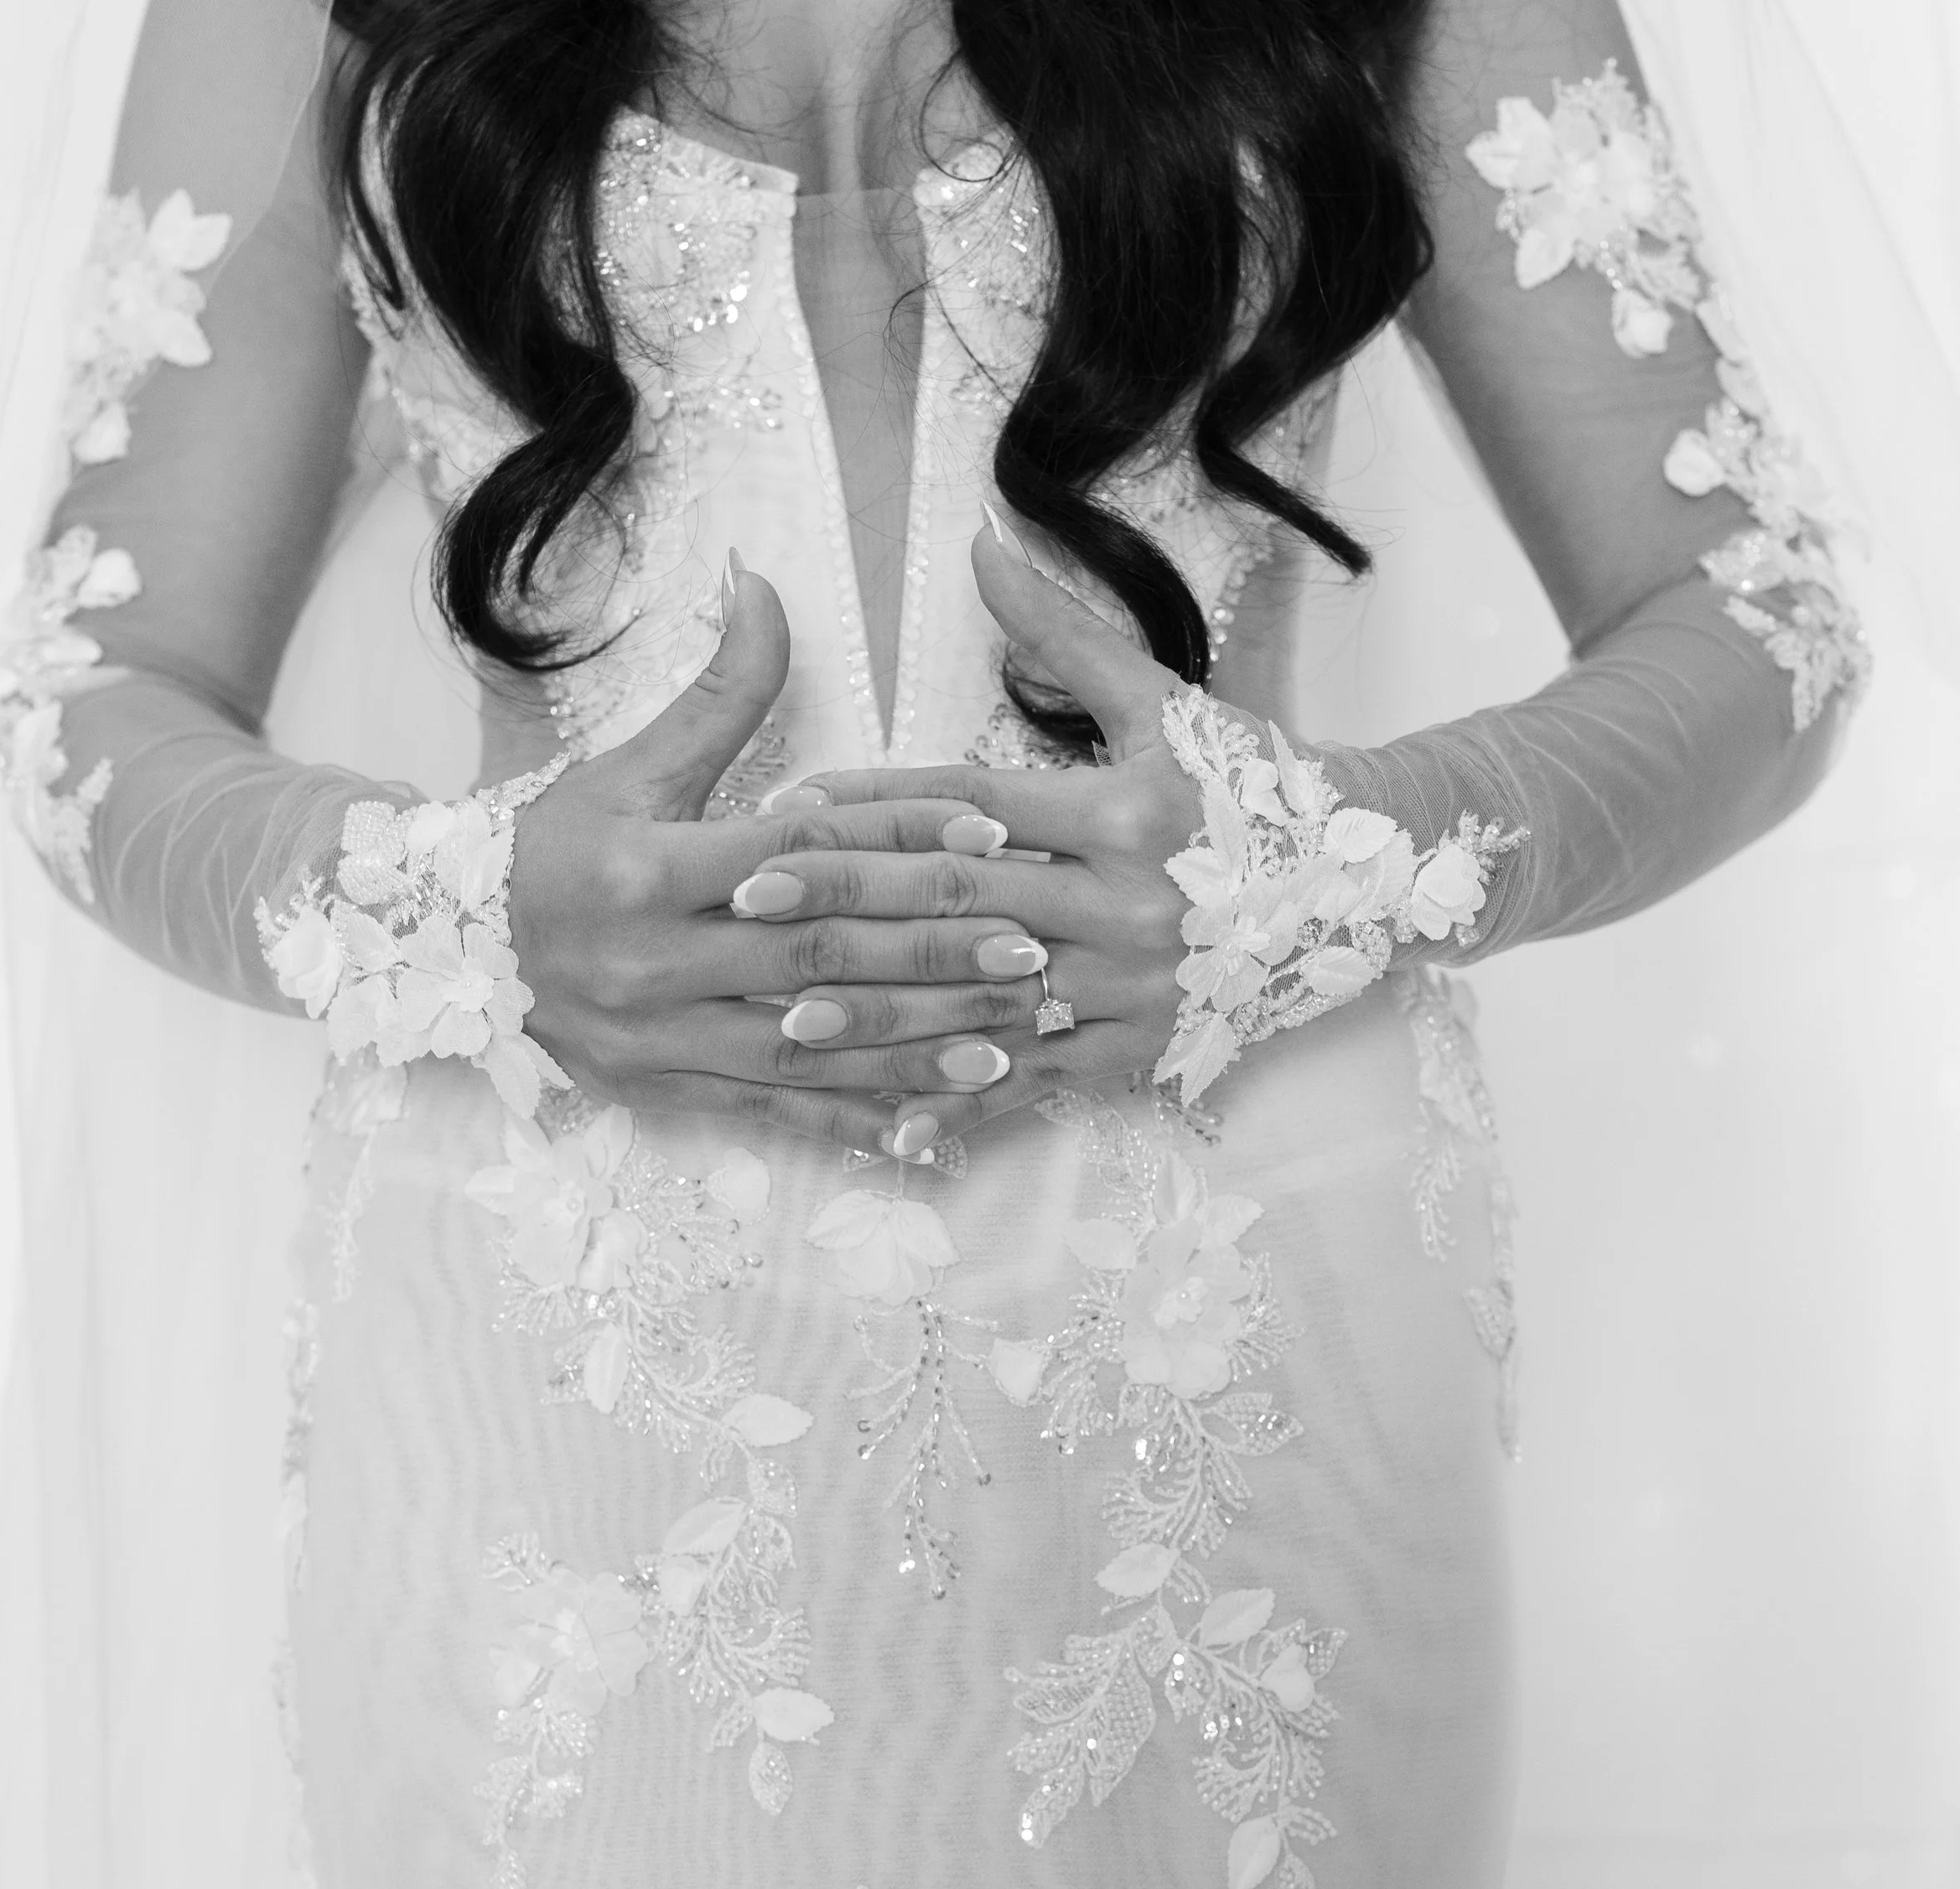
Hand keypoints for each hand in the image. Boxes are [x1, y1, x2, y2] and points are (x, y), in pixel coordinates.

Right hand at [507, 561, 1054, 1149]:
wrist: (454, 949)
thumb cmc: (556, 848)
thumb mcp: (629, 766)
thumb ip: (718, 694)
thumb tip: (764, 584)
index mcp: (648, 869)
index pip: (799, 852)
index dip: (897, 842)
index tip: (986, 835)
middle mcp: (654, 961)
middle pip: (818, 955)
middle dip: (930, 954)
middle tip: (1029, 947)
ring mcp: (661, 1039)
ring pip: (808, 1048)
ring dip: (912, 1049)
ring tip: (1005, 1042)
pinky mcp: (667, 1092)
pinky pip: (774, 1113)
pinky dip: (850, 1125)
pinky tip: (923, 1134)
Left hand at [745, 530, 1220, 1147]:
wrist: (1363, 882)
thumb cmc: (1250, 784)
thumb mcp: (1161, 700)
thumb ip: (1061, 630)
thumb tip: (978, 540)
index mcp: (1120, 814)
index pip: (968, 808)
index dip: (871, 811)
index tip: (782, 818)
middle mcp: (1124, 906)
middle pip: (961, 908)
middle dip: (848, 911)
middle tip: (747, 915)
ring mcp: (1132, 990)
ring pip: (986, 1008)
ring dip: (886, 1021)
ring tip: (793, 1025)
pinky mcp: (1141, 1053)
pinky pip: (1039, 1085)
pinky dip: (964, 1106)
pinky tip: (893, 1125)